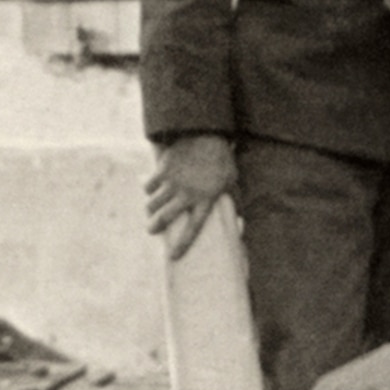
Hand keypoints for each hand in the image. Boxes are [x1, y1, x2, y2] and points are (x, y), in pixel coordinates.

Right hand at [145, 133, 237, 259]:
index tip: (173, 257)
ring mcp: (173, 182)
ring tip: (152, 211)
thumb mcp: (231, 182)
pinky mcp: (163, 169)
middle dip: (154, 228)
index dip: (183, 245)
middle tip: (151, 230)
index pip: (193, 228)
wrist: (207, 133)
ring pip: (153, 203)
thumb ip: (234, 204)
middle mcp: (187, 194)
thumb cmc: (221, 160)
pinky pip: (149, 185)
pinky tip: (151, 189)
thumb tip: (241, 225)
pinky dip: (148, 189)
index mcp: (205, 200)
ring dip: (151, 209)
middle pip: (164, 218)